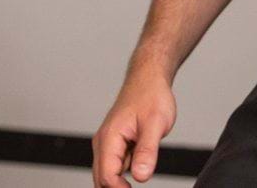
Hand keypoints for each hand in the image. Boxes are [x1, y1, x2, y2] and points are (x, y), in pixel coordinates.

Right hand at [93, 67, 176, 186]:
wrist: (149, 79)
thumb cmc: (151, 96)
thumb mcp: (155, 124)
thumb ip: (147, 151)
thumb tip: (141, 176)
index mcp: (109, 138)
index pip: (107, 177)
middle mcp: (104, 142)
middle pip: (102, 179)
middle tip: (139, 179)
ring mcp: (109, 143)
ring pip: (109, 173)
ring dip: (122, 179)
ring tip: (143, 162)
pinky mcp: (116, 144)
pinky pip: (117, 165)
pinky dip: (126, 170)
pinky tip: (142, 159)